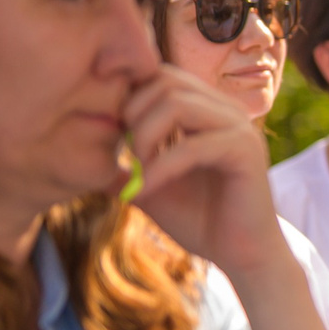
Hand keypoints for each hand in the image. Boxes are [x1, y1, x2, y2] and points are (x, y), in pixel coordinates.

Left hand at [124, 66, 284, 275]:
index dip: (130, 97)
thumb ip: (126, 165)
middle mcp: (225, 110)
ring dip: (145, 136)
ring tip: (138, 169)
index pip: (160, 74)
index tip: (116, 138)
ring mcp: (238, 127)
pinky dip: (160, 168)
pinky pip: (192, 145)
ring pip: (178, 102)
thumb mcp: (150, 187)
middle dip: (133, 113)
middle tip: (126, 154)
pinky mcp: (245, 151)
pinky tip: (145, 190)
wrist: (241, 255)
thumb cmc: (201, 219)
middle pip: (166, 80)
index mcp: (207, 110)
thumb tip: (83, 153)